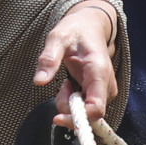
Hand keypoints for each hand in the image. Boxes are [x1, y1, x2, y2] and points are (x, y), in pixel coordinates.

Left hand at [37, 0, 118, 127]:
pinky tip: (69, 86)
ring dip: (69, 104)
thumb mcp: (58, 38)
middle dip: (68, 109)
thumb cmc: (75, 30)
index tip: (57, 117)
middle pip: (89, 114)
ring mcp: (105, 90)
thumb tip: (39, 81)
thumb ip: (49, 59)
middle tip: (60, 87)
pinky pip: (85, 108)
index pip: (95, 108)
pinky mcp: (100, 93)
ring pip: (86, 113)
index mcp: (98, 71)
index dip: (77, 118)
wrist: (90, 26)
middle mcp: (106, 84)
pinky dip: (72, 102)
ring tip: (64, 83)